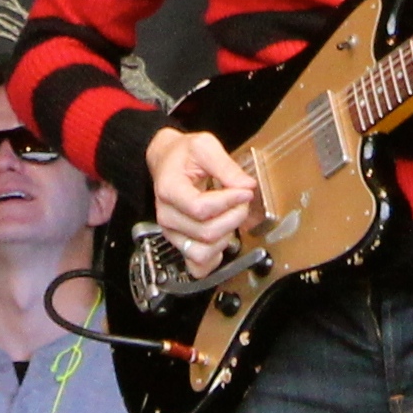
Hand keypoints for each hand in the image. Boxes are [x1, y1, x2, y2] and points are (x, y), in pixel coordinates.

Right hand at [145, 126, 260, 277]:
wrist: (166, 161)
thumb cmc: (183, 154)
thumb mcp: (205, 146)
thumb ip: (227, 166)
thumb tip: (247, 186)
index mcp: (169, 190)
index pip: (201, 208)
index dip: (229, 202)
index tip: (244, 191)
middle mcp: (168, 216)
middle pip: (206, 232)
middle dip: (234, 217)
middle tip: (242, 201)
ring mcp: (172, 233)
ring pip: (203, 252)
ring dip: (226, 236)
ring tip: (230, 217)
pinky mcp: (180, 244)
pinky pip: (197, 265)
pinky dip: (214, 258)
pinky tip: (223, 240)